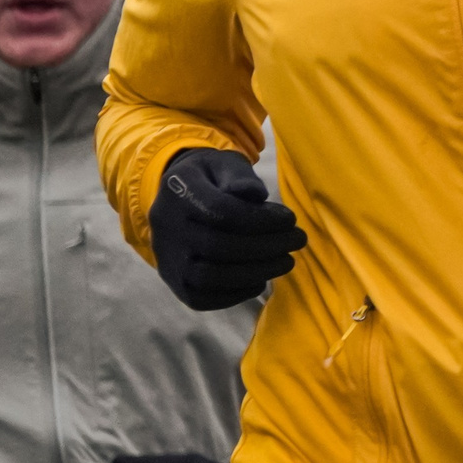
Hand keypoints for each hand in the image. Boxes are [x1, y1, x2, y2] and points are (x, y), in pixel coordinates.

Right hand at [148, 149, 305, 310]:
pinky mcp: (173, 282)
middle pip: (217, 246)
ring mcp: (166, 258)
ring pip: (208, 277)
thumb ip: (240, 176)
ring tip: (286, 261)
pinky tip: (260, 279)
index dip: (260, 219)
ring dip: (255, 272)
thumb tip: (255, 194)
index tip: (290, 219)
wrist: (179, 199)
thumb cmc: (213, 178)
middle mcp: (165, 226)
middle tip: (297, 240)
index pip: (219, 211)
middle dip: (266, 246)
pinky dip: (235, 293)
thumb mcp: (225, 165)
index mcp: (177, 190)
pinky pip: (201, 298)